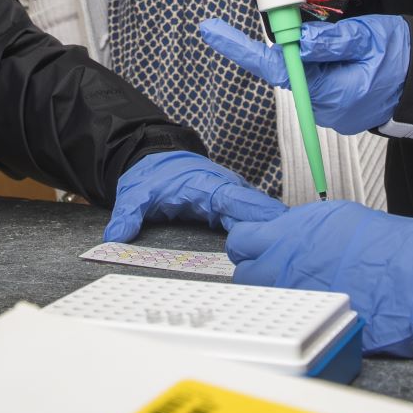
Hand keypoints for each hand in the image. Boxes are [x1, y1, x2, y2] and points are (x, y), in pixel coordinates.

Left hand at [102, 150, 285, 243]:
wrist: (156, 160)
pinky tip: (277, 247)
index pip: (236, 199)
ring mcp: (231, 197)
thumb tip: (115, 237)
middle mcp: (225, 189)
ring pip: (258, 213)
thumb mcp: (135, 193)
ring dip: (273, 229)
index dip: (258, 212)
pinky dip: (264, 229)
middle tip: (297, 248)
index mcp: (205, 185)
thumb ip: (127, 215)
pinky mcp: (231, 206)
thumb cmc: (151, 175)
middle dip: (275, 226)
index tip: (278, 225)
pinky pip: (251, 217)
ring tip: (294, 252)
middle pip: (256, 208)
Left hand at [198, 14, 409, 133]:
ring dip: (315, 55)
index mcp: (332, 92)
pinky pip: (318, 80)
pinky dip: (324, 63)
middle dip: (295, 45)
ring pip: (304, 74)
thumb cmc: (403, 57)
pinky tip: (350, 57)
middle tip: (323, 29)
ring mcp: (331, 111)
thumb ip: (332, 42)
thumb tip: (298, 42)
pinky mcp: (337, 106)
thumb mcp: (369, 38)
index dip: (240, 49)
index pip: (275, 69)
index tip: (212, 30)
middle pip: (288, 70)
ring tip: (352, 45)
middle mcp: (326, 108)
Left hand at [226, 202, 412, 360]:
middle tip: (275, 269)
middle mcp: (281, 268)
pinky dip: (293, 315)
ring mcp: (292, 300)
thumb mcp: (334, 218)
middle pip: (242, 274)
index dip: (249, 242)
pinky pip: (287, 320)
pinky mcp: (306, 324)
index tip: (258, 244)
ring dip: (271, 295)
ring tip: (295, 290)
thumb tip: (286, 233)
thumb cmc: (384, 245)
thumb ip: (299, 228)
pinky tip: (312, 309)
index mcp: (285, 235)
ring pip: (261, 300)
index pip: (241, 239)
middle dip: (254, 271)